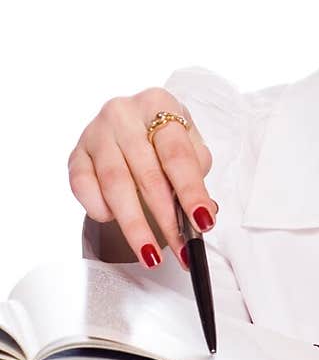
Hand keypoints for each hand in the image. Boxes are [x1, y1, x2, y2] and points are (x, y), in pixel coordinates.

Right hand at [68, 88, 218, 271]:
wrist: (133, 121)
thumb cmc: (163, 137)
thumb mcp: (189, 144)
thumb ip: (196, 175)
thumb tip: (202, 215)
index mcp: (158, 104)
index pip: (177, 155)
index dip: (191, 192)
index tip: (202, 223)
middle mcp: (122, 113)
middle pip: (146, 174)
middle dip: (166, 219)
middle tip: (182, 249)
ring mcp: (95, 133)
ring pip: (115, 186)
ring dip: (134, 226)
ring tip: (151, 255)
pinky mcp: (76, 153)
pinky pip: (83, 186)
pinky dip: (99, 208)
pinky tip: (114, 220)